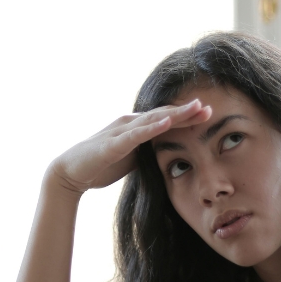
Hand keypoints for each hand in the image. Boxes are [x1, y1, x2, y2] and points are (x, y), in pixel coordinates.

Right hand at [48, 100, 211, 194]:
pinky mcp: (113, 144)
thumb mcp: (131, 158)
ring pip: (153, 120)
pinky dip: (152, 128)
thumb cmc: (100, 165)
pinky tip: (167, 123)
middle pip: (163, 115)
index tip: (209, 115)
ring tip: (195, 108)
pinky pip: (136, 135)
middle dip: (187, 112)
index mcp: (135, 128)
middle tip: (210, 108)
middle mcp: (129, 123)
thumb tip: (167, 155)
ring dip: (175, 114)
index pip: (165, 120)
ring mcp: (121, 131)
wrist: (70, 173)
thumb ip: (147, 152)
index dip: (187, 117)